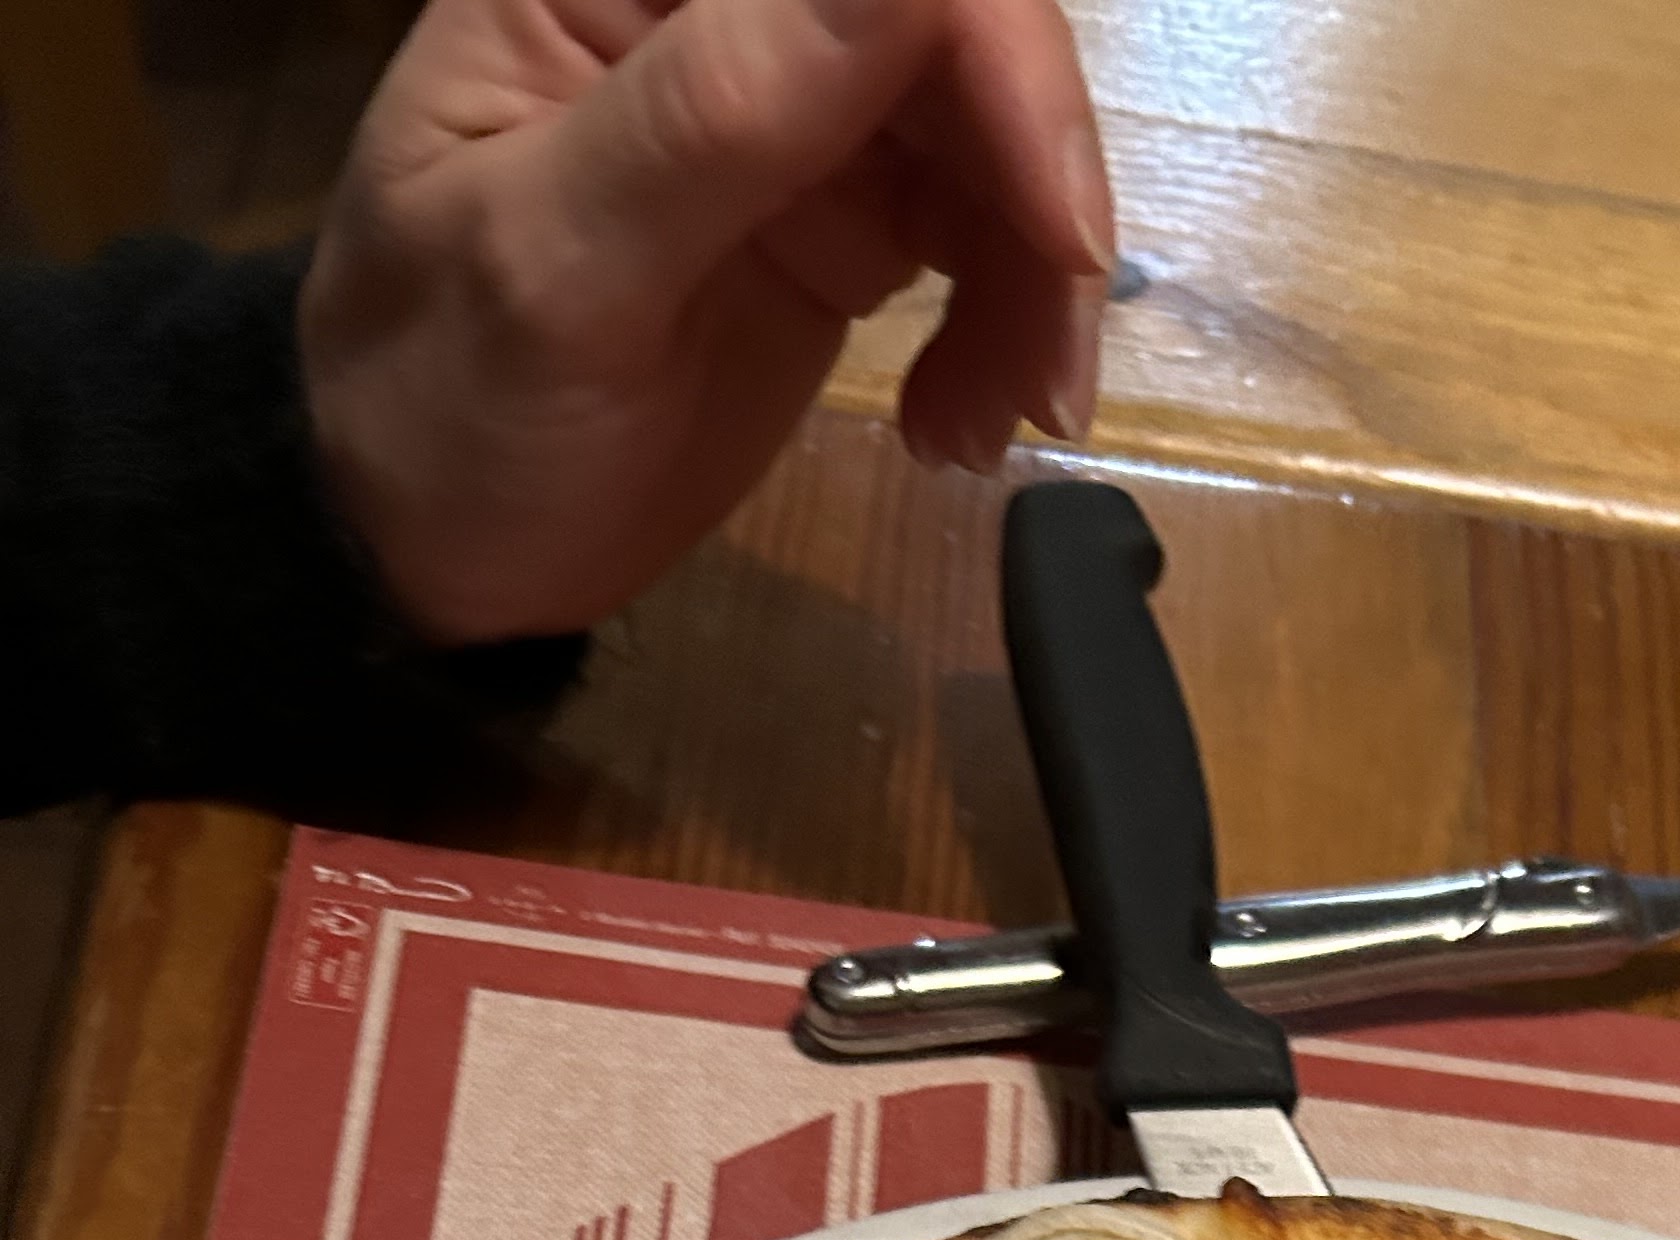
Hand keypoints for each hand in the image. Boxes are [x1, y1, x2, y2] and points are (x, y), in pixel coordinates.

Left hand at [299, 0, 1113, 647]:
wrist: (416, 536)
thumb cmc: (437, 395)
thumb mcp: (555, 264)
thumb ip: (722, 110)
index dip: (993, 53)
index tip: (1053, 228)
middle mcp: (723, 11)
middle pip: (962, 30)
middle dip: (1040, 186)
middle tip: (1050, 372)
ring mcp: (795, 110)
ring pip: (995, 134)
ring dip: (1038, 282)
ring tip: (1000, 425)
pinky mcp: (841, 218)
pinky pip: (984, 233)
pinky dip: (1009, 329)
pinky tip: (962, 426)